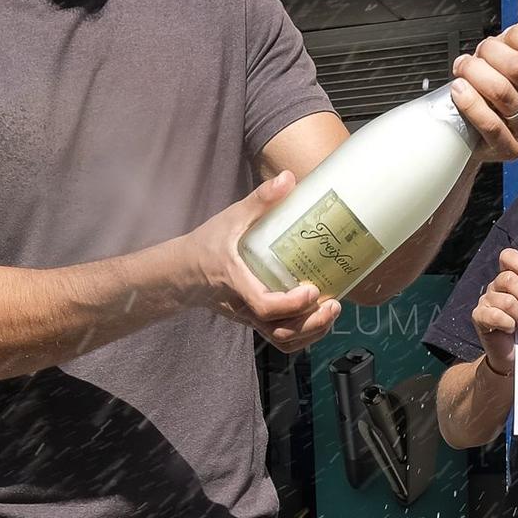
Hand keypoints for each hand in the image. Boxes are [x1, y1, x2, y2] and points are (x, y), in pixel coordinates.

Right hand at [181, 173, 342, 352]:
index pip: (264, 306)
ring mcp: (250, 318)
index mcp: (236, 281)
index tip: (312, 290)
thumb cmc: (207, 244)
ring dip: (311, 332)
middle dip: (311, 323)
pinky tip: (318, 320)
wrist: (183, 272)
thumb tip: (289, 178)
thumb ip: (260, 200)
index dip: (291, 305)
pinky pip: (280, 339)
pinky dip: (303, 336)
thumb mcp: (231, 218)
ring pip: (282, 340)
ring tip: (331, 312)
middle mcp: (244, 307)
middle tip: (333, 304)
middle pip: (280, 331)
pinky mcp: (255, 322)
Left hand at [450, 22, 517, 162]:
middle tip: (479, 53)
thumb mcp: (516, 53)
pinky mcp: (510, 148)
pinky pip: (491, 124)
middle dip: (491, 52)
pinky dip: (471, 103)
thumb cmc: (497, 83)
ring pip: (502, 93)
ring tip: (463, 69)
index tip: (507, 35)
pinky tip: (460, 90)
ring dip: (475, 73)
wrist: (476, 124)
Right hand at [471, 246, 517, 374]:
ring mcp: (485, 301)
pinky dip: (509, 324)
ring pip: (506, 300)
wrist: (510, 357)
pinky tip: (514, 330)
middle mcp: (495, 287)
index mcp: (509, 279)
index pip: (507, 257)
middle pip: (508, 279)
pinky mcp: (479, 316)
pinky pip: (495, 315)